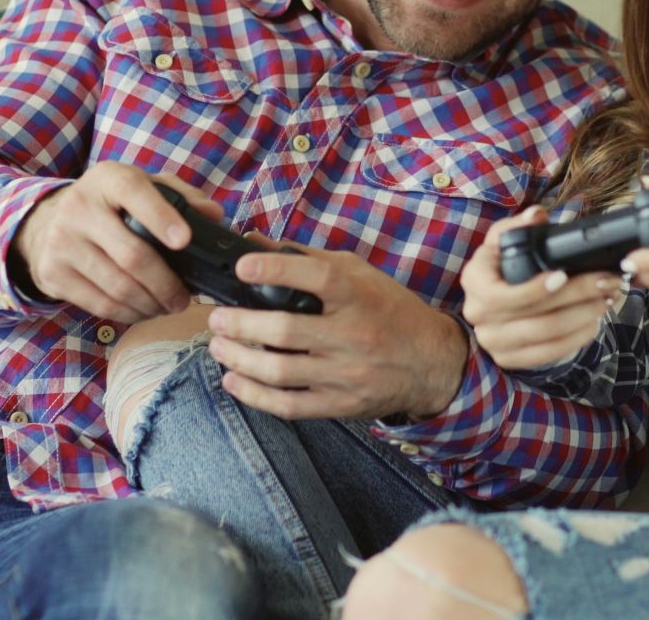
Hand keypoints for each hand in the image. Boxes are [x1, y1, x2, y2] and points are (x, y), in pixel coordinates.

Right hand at [14, 162, 217, 322]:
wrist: (47, 223)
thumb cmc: (109, 206)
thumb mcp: (140, 188)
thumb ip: (180, 196)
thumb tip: (214, 215)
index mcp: (107, 179)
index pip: (135, 193)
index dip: (161, 218)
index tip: (185, 241)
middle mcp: (79, 207)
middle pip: (132, 255)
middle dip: (166, 284)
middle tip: (185, 298)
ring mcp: (61, 242)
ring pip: (118, 287)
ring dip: (151, 304)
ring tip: (167, 307)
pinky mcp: (52, 273)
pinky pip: (100, 305)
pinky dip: (129, 314)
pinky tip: (143, 311)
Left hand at [204, 242, 468, 420]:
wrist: (432, 362)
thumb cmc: (389, 310)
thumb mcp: (359, 273)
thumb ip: (307, 259)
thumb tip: (253, 243)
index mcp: (359, 296)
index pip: (316, 277)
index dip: (275, 270)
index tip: (242, 267)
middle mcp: (353, 335)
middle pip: (285, 331)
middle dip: (239, 324)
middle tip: (216, 318)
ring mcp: (346, 374)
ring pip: (279, 372)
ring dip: (238, 358)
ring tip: (217, 346)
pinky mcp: (340, 404)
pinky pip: (289, 405)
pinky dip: (254, 395)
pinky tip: (234, 380)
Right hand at [459, 207, 620, 370]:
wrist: (489, 305)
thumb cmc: (500, 268)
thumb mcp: (502, 243)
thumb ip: (517, 227)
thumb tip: (536, 215)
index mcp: (475, 282)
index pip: (502, 296)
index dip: (535, 289)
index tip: (564, 274)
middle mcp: (478, 315)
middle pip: (536, 316)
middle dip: (578, 297)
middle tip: (607, 282)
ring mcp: (494, 342)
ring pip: (548, 336)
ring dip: (584, 317)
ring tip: (607, 298)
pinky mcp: (510, 359)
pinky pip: (551, 353)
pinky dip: (578, 337)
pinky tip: (594, 320)